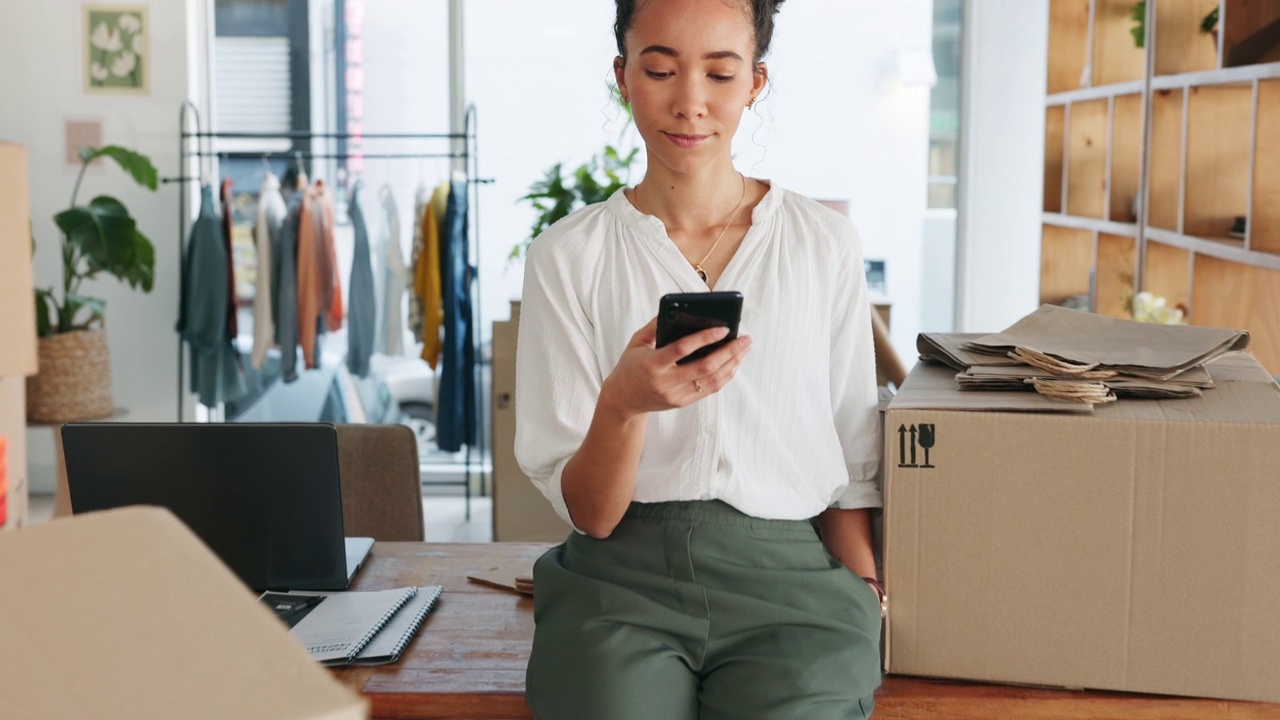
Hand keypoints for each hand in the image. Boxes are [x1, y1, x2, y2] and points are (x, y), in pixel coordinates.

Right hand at [599, 317, 751, 417]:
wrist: (622, 400)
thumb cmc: (630, 366)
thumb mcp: (636, 343)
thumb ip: (655, 326)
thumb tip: (677, 310)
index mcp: (652, 364)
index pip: (682, 349)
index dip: (704, 338)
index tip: (724, 328)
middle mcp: (665, 382)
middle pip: (705, 367)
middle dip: (729, 352)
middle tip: (745, 338)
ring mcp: (675, 395)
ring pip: (712, 381)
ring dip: (732, 364)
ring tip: (744, 349)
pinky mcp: (681, 403)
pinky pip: (709, 390)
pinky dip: (724, 376)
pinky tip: (733, 363)